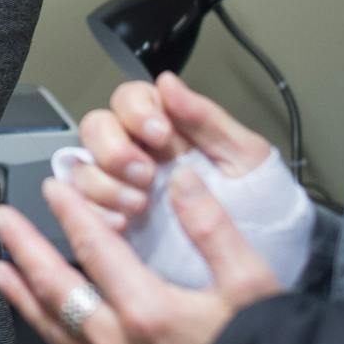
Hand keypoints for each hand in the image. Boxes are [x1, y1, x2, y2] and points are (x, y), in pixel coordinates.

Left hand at [0, 168, 279, 343]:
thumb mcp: (253, 290)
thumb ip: (213, 230)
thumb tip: (184, 180)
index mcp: (148, 311)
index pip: (95, 247)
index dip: (70, 212)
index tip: (53, 187)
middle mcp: (119, 342)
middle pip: (55, 285)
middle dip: (24, 247)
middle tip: (0, 219)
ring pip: (51, 323)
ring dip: (20, 291)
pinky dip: (41, 326)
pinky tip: (36, 318)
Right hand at [64, 72, 272, 223]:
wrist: (263, 260)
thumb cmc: (259, 204)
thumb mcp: (244, 157)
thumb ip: (207, 119)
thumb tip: (169, 83)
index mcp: (168, 128)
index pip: (130, 98)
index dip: (137, 110)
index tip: (160, 133)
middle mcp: (138, 152)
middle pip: (96, 127)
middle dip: (114, 148)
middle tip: (144, 172)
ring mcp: (121, 186)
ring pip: (83, 165)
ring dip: (104, 183)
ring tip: (140, 204)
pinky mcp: (112, 219)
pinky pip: (80, 207)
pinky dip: (93, 212)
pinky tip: (122, 222)